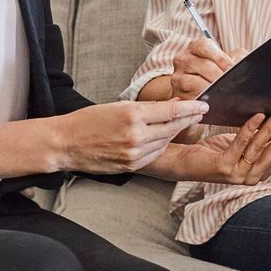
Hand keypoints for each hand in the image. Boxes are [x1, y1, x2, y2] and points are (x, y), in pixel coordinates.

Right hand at [53, 99, 209, 174]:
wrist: (66, 144)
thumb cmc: (88, 121)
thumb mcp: (118, 105)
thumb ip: (146, 108)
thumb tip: (172, 105)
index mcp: (132, 115)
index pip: (171, 111)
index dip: (191, 108)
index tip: (204, 104)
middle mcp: (136, 135)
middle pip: (173, 127)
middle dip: (189, 119)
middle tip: (201, 111)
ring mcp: (134, 153)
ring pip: (166, 141)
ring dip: (177, 131)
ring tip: (185, 122)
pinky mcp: (132, 166)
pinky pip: (155, 154)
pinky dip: (163, 145)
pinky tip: (165, 137)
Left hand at [165, 112, 270, 184]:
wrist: (184, 162)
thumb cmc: (214, 152)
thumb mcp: (243, 145)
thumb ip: (261, 139)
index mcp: (259, 172)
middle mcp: (251, 176)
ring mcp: (238, 174)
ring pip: (260, 148)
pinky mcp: (224, 167)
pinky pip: (241, 144)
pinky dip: (250, 129)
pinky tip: (257, 116)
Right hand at [166, 39, 242, 100]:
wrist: (203, 88)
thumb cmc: (219, 72)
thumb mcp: (229, 59)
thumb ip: (237, 57)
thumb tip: (239, 64)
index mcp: (196, 47)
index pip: (205, 47)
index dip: (221, 58)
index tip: (231, 68)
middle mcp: (183, 59)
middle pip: (204, 66)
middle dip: (219, 77)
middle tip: (231, 85)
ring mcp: (177, 77)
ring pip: (194, 82)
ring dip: (211, 89)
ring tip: (222, 94)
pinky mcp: (177, 94)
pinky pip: (189, 98)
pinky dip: (201, 101)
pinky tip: (211, 103)